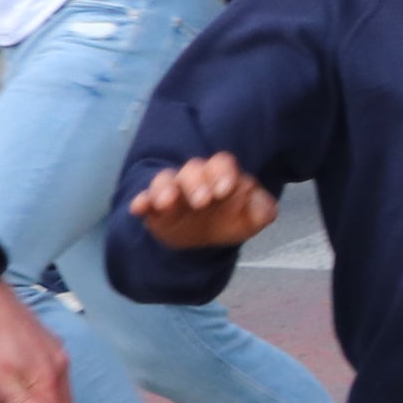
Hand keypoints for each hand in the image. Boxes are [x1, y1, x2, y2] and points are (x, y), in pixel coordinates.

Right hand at [126, 150, 280, 251]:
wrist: (205, 239)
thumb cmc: (231, 219)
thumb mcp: (253, 218)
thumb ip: (263, 210)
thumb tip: (263, 206)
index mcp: (221, 175)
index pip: (221, 163)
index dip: (223, 173)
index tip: (225, 190)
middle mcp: (196, 178)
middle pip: (193, 169)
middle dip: (196, 183)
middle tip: (202, 201)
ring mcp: (173, 191)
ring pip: (166, 180)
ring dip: (165, 189)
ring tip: (167, 202)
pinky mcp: (154, 206)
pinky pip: (145, 199)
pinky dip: (141, 201)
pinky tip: (139, 208)